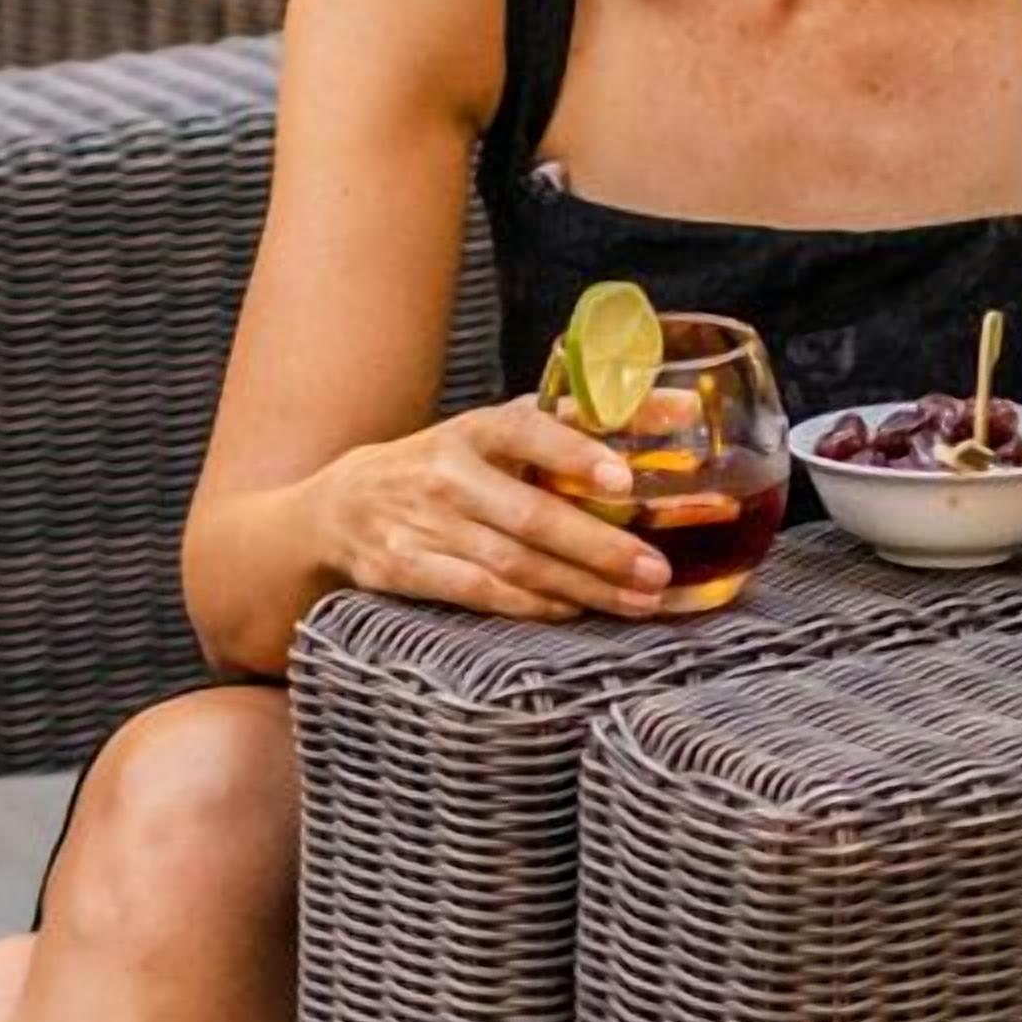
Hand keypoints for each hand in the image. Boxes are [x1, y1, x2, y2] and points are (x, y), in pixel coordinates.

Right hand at [322, 393, 673, 623]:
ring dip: (580, 586)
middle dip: (599, 548)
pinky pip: (478, 592)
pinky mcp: (404, 570)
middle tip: (655, 570)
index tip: (622, 478)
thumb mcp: (497, 432)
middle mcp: (446, 475)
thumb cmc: (446, 466)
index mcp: (473, 430)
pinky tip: (573, 610)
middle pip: (530, 516)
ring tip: (637, 601)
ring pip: (513, 563)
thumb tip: (682, 410)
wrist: (339, 507)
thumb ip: (579, 422)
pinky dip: (529, 605)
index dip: (573, 454)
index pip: (526, 433)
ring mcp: (422, 526)